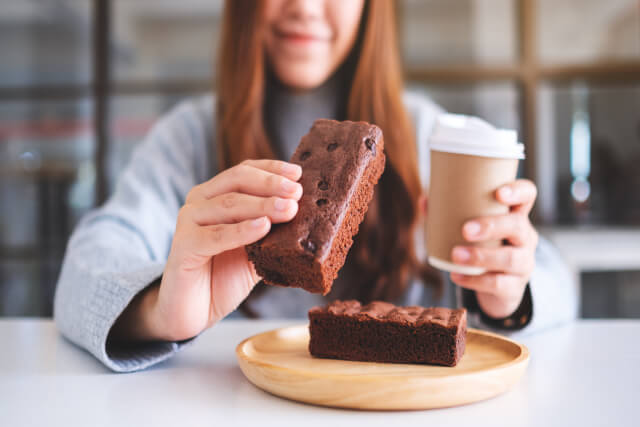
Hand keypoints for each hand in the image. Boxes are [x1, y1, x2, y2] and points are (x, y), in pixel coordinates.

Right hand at [112, 159, 302, 341]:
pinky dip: (241, 230)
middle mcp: (199, 202)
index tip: (299, 173)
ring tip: (288, 209)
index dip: (272, 169)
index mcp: (216, 195)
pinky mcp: (183, 246)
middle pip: (236, 180)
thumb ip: (274, 230)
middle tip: (297, 192)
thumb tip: (307, 213)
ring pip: (228, 205)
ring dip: (262, 205)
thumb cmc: (224, 277)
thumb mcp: (257, 249)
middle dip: (270, 184)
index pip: (245, 171)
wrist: (194, 312)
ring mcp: (188, 221)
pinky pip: (215, 235)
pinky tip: (263, 227)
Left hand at [449, 179, 538, 318]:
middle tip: (465, 230)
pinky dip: (474, 280)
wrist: (498, 288)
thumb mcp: (473, 229)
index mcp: (515, 215)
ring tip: (455, 255)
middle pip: (518, 226)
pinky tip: (456, 275)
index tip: (498, 193)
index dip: (517, 191)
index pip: (527, 195)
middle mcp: (525, 237)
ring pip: (511, 258)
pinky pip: (498, 284)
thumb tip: (424, 200)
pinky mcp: (515, 287)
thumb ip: (449, 214)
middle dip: (491, 226)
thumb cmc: (483, 247)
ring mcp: (524, 263)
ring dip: (481, 256)